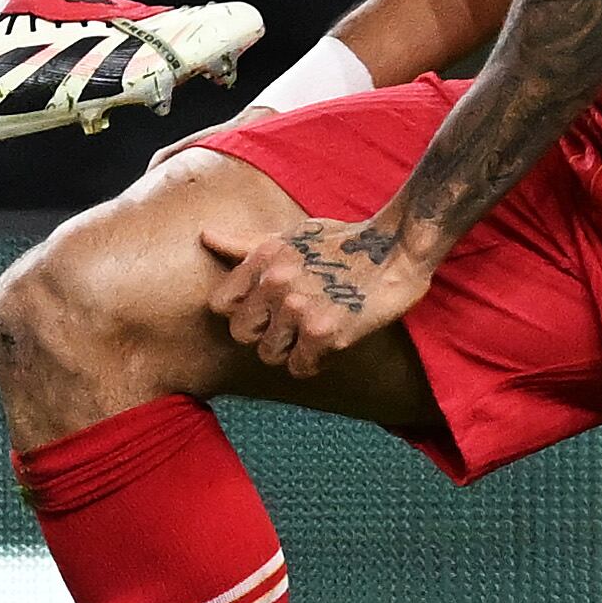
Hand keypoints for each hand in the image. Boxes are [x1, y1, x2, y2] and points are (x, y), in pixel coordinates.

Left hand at [203, 213, 431, 377]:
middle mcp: (276, 282)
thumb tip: (205, 236)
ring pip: (269, 354)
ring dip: (290, 350)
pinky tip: (328, 343)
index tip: (261, 311)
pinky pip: (300, 367)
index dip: (239, 312)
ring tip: (311, 334)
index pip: (220, 304)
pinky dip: (313, 361)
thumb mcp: (290, 236)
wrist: (397, 247)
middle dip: (262, 334)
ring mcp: (300, 309)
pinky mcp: (326, 333)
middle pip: (242, 333)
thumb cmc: (341, 242)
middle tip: (287, 326)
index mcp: (265, 258)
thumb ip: (246, 244)